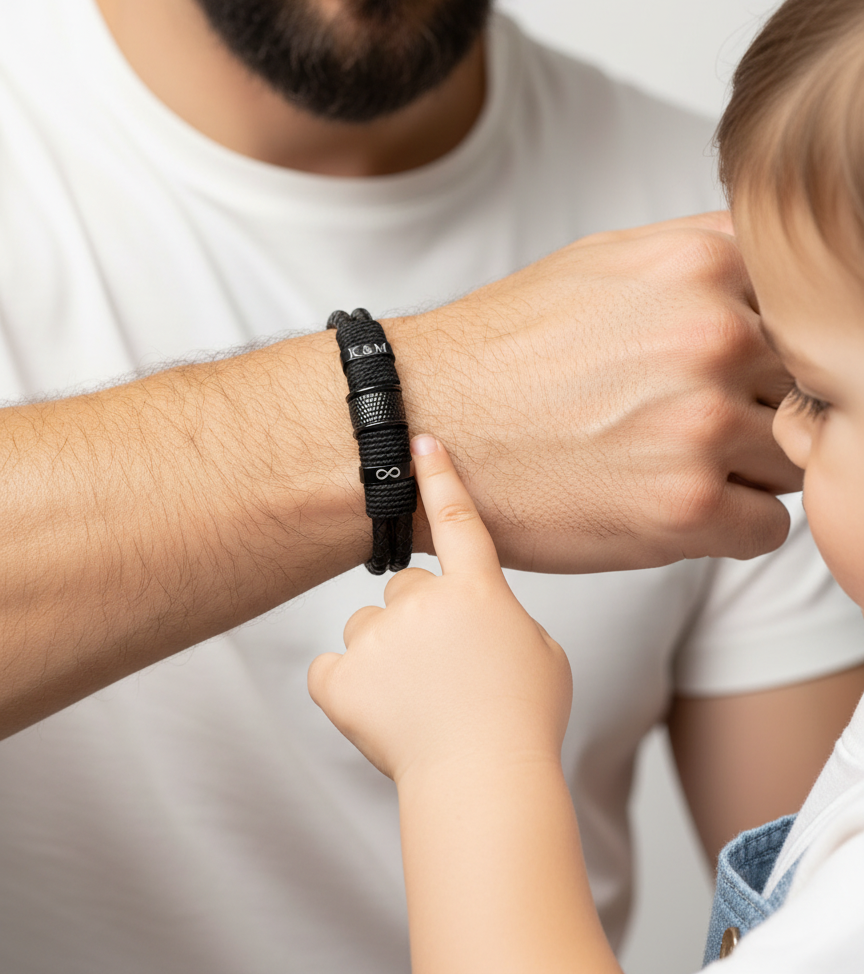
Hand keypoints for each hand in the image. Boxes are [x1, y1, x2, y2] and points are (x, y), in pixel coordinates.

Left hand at [308, 436, 571, 784]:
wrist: (484, 781)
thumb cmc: (523, 722)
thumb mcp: (543, 654)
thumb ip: (503, 617)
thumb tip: (476, 616)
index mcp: (478, 590)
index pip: (456, 517)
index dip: (438, 476)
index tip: (420, 440)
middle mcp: (423, 602)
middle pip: (405, 587)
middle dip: (418, 618)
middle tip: (442, 666)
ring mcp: (378, 638)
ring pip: (367, 627)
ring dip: (383, 653)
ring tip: (416, 700)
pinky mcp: (341, 678)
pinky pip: (330, 669)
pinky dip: (347, 688)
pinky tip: (379, 714)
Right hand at [390, 212, 800, 571]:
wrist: (421, 418)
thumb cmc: (507, 348)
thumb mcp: (602, 260)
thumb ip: (699, 255)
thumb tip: (778, 275)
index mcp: (701, 262)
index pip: (803, 309)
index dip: (770, 345)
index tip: (734, 367)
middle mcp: (714, 334)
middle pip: (804, 385)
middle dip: (758, 406)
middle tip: (685, 420)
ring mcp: (702, 421)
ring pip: (791, 458)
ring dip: (743, 467)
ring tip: (665, 459)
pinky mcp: (687, 507)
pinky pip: (769, 526)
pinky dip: (727, 525)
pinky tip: (663, 501)